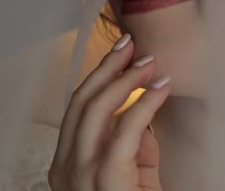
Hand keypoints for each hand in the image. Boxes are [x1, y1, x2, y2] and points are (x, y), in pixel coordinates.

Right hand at [48, 34, 170, 190]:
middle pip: (81, 102)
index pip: (77, 109)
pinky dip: (143, 104)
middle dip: (107, 68)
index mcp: (65, 165)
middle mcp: (64, 167)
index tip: (119, 54)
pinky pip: (123, 131)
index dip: (98, 77)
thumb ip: (132, 144)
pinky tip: (159, 88)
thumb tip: (140, 111)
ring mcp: (80, 174)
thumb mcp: (131, 175)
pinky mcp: (104, 180)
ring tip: (149, 62)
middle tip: (132, 46)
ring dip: (124, 79)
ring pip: (94, 109)